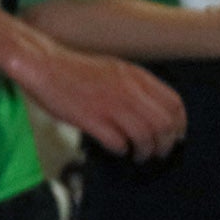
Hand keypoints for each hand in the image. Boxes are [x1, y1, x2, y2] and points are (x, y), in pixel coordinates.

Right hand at [14, 35, 184, 160]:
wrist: (40, 64)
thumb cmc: (72, 68)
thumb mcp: (112, 68)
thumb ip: (134, 86)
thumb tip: (150, 110)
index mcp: (135, 76)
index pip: (174, 104)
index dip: (179, 125)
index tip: (174, 135)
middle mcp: (128, 90)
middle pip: (164, 124)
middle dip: (165, 143)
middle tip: (157, 152)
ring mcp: (109, 104)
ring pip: (144, 136)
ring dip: (145, 150)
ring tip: (139, 155)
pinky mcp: (91, 118)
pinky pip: (117, 141)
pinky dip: (121, 149)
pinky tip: (116, 149)